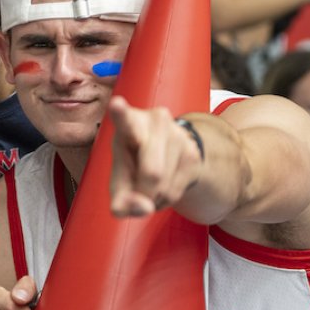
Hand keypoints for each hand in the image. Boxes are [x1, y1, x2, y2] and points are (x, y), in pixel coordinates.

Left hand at [108, 96, 202, 217]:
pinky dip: (165, 199)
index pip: (124, 119)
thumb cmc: (132, 164)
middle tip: (136, 194)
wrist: (166, 156)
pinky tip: (163, 186)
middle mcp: (154, 122)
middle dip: (143, 193)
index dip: (120, 113)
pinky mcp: (193, 152)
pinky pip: (177, 191)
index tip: (116, 103)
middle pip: (152, 173)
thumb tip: (143, 206)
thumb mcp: (119, 180)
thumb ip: (121, 200)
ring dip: (154, 197)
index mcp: (128, 123)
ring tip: (149, 185)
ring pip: (164, 185)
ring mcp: (177, 135)